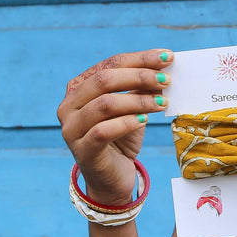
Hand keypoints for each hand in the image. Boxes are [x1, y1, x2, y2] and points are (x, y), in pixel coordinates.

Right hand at [57, 49, 173, 204]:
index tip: (167, 57)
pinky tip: (145, 121)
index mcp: (79, 87)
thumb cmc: (122, 138)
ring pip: (105, 104)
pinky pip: (103, 131)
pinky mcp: (81, 150)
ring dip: (138, 100)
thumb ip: (141, 88)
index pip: (110, 64)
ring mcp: (71, 128)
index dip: (140, 59)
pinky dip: (127, 123)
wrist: (111, 179)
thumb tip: (164, 68)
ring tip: (162, 102)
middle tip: (167, 80)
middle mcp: (69, 105)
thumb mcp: (133, 108)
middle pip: (104, 80)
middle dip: (140, 76)